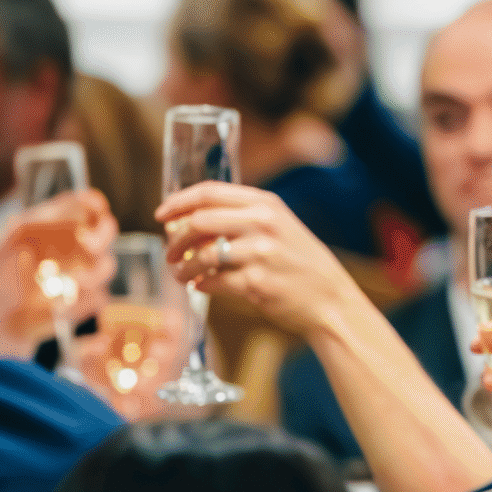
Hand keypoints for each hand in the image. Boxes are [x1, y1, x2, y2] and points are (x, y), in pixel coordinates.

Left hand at [0, 189, 116, 360]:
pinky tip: (61, 308)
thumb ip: (12, 230)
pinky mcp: (83, 301)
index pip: (85, 204)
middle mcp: (71, 247)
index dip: (93, 204)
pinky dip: (83, 302)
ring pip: (106, 265)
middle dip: (101, 237)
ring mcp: (81, 274)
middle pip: (106, 230)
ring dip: (94, 272)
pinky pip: (97, 297)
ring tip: (75, 282)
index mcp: (52, 227)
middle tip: (88, 245)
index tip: (93, 209)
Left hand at [159, 184, 361, 335]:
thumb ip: (241, 218)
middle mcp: (263, 223)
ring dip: (184, 268)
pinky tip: (202, 286)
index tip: (161, 214)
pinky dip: (201, 285)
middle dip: (176, 239)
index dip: (178, 202)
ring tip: (183, 275)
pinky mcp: (257, 283)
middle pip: (198, 222)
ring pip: (201, 255)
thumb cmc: (301, 263)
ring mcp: (261, 254)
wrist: (330, 299)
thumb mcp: (279, 227)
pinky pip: (213, 281)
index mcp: (266, 204)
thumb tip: (187, 221)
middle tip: (171, 253)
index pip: (209, 193)